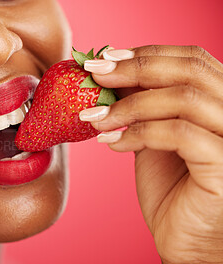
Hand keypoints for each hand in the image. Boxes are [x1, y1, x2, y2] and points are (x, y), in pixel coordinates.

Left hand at [80, 45, 222, 263]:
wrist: (184, 239)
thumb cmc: (172, 190)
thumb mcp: (153, 137)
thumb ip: (143, 105)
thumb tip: (111, 73)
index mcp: (221, 102)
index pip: (190, 60)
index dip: (145, 55)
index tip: (104, 60)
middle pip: (190, 71)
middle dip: (134, 69)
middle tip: (95, 76)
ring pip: (183, 99)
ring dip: (128, 105)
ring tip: (94, 118)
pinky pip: (179, 134)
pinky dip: (138, 133)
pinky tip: (111, 144)